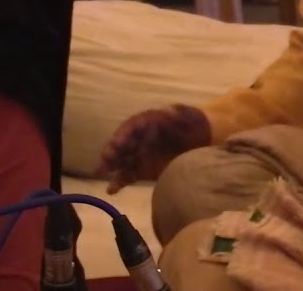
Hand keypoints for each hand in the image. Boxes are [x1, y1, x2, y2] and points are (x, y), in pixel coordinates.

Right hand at [95, 105, 210, 193]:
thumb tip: (169, 111)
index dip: (123, 134)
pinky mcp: (143, 170)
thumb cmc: (192, 123)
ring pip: (121, 161)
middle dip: (112, 151)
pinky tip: (111, 190)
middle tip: (106, 159)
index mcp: (147, 123)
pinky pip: (129, 175)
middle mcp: (139, 139)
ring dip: (110, 167)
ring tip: (100, 173)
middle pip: (121, 145)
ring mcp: (140, 155)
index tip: (118, 142)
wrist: (202, 139)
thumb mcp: (187, 115)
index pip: (130, 128)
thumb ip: (177, 114)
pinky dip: (119, 182)